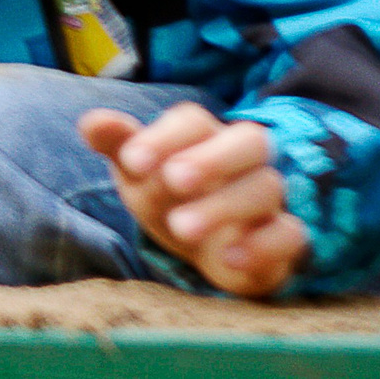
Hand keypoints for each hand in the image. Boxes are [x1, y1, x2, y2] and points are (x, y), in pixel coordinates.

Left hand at [79, 103, 306, 297]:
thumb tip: (91, 122)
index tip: (132, 162)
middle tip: (173, 180)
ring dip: (223, 207)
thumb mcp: (138, 173)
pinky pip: (289, 234)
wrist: (209, 246)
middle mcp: (242, 159)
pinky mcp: (285, 237)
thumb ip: (118, 145)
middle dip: (210, 159)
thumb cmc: (166, 195)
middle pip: (247, 141)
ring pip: (264, 187)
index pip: (192, 121)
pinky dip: (264, 245)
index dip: (163, 137)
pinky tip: (230, 259)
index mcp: (202, 135)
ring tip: (183, 228)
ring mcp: (267, 196)